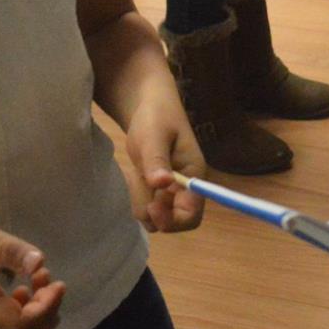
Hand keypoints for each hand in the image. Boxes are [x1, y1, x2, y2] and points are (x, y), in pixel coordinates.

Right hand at [0, 210, 63, 328]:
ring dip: (37, 315)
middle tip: (52, 284)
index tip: (56, 282)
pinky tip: (25, 287)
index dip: (45, 308)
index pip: (19, 325)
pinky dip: (25, 311)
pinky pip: (7, 326)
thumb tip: (40, 263)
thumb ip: (7, 248)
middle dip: (45, 317)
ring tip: (40, 282)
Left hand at [122, 97, 207, 233]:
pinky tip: (134, 174)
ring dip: (140, 200)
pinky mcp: (156, 190)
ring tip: (136, 171)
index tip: (152, 205)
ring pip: (153, 217)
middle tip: (139, 181)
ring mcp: (170, 191)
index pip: (191, 216)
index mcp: (194, 176)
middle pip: (172, 222)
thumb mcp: (154, 135)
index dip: (172, 220)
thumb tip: (162, 184)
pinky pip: (145, 206)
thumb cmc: (156, 116)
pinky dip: (136, 196)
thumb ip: (157, 160)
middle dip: (152, 210)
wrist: (148, 106)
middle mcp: (185, 189)